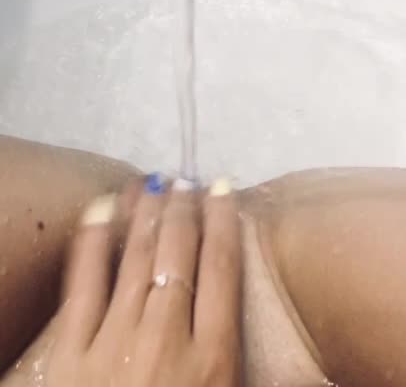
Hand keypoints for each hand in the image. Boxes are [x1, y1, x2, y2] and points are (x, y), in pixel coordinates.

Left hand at [46, 178, 240, 386]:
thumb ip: (245, 359)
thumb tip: (278, 323)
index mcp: (212, 356)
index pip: (221, 266)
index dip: (223, 219)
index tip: (222, 188)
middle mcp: (165, 336)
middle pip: (178, 251)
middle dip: (183, 207)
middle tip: (185, 180)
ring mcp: (113, 339)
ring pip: (135, 257)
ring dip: (145, 213)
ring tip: (153, 183)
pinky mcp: (70, 352)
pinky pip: (84, 283)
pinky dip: (93, 239)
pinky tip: (101, 206)